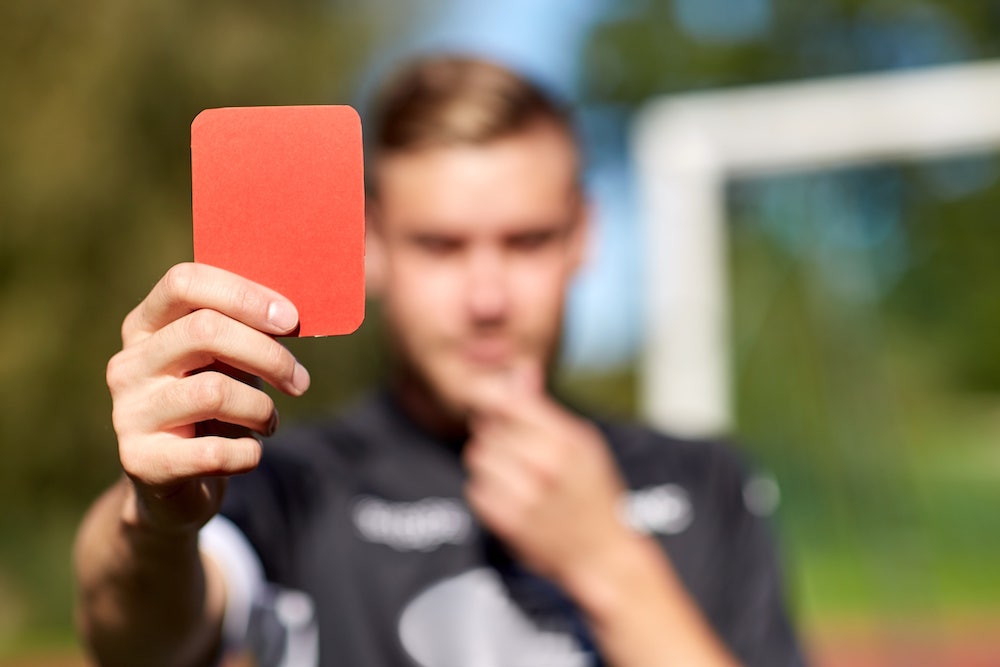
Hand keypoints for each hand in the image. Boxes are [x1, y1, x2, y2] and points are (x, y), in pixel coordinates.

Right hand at [106, 262, 309, 533]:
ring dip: (261, 409)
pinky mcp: (140, 461)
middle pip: (204, 331)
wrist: (174, 484)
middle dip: (268, 355)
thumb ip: (247, 330)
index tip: (291, 319)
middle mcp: (129, 363)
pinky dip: (247, 452)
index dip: (244, 294)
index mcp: (146, 325)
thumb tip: (293, 313)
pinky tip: (250, 452)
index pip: (184, 282)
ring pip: (213, 391)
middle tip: (300, 381)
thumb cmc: (212, 407)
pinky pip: (212, 452)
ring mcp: (128, 412)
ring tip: (269, 421)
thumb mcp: (226, 361)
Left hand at [463, 362, 632, 586]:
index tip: (492, 406)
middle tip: (514, 449)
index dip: (494, 400)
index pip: (509, 402)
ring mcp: (526, 495)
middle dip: (494, 434)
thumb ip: (545, 408)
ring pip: (477, 457)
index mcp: (567, 439)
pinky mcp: (508, 522)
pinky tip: (509, 496)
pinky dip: (486, 490)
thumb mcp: (583, 443)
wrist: (603, 555)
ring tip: (513, 474)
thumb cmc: (594, 493)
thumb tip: (520, 368)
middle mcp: (545, 465)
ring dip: (488, 462)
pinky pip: (475, 489)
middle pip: (488, 429)